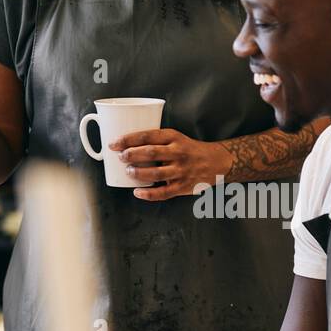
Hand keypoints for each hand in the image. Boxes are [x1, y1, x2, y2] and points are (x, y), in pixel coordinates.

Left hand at [109, 128, 232, 201]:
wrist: (215, 162)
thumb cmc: (188, 149)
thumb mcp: (175, 137)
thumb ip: (155, 140)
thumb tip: (125, 145)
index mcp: (173, 137)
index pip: (147, 136)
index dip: (128, 139)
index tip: (114, 143)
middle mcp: (178, 153)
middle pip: (151, 153)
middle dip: (131, 155)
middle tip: (121, 157)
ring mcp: (181, 171)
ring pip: (156, 173)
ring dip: (138, 173)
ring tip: (129, 171)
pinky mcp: (183, 186)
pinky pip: (164, 193)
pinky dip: (148, 194)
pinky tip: (137, 192)